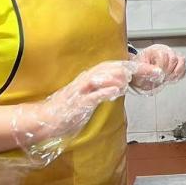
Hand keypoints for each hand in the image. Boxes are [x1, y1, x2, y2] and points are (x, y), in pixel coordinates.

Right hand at [11, 61, 131, 164]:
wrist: (44, 119)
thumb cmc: (66, 109)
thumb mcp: (86, 95)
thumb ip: (100, 88)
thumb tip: (119, 84)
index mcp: (86, 78)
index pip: (107, 66)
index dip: (124, 64)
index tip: (141, 66)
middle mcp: (83, 82)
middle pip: (105, 68)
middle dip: (124, 69)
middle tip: (141, 70)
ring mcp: (79, 92)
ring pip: (98, 78)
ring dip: (114, 78)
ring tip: (127, 79)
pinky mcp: (76, 104)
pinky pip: (92, 97)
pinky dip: (104, 92)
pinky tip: (115, 92)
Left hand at [130, 44, 185, 93]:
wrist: (141, 70)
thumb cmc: (139, 68)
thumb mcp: (137, 68)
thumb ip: (146, 70)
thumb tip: (158, 73)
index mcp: (155, 50)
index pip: (163, 55)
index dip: (161, 67)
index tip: (156, 75)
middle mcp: (166, 50)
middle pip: (173, 59)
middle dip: (168, 71)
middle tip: (161, 78)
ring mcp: (173, 56)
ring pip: (181, 61)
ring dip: (175, 73)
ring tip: (167, 78)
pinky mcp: (178, 63)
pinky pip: (184, 68)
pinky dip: (179, 75)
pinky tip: (171, 78)